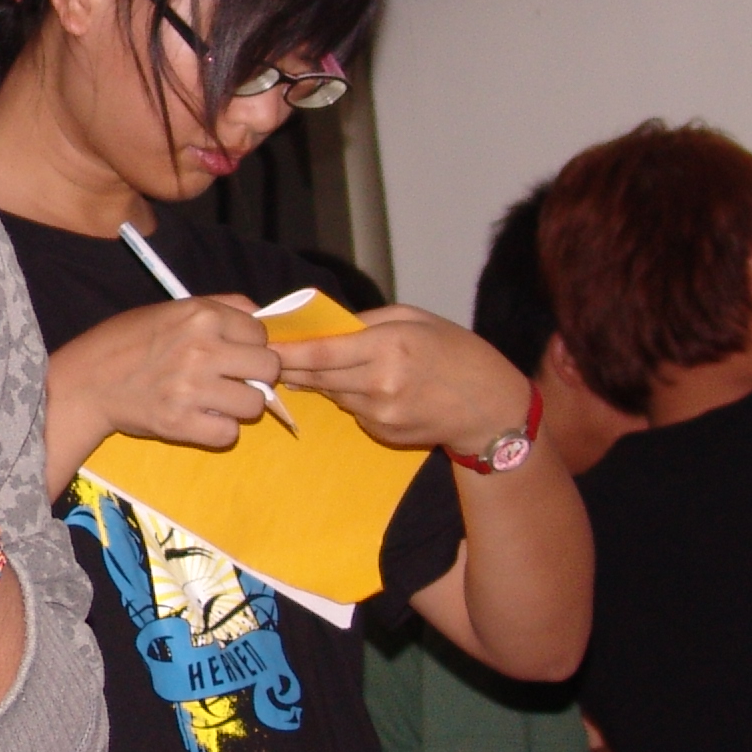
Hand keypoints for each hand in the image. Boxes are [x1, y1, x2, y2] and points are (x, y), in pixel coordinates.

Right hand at [50, 296, 280, 456]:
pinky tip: (201, 419)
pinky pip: (229, 433)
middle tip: (232, 380)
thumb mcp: (171, 308)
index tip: (234, 353)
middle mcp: (201, 349)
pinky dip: (218, 430)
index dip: (251, 344)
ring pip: (254, 404)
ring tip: (216, 401)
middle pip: (268, 367)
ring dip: (239, 406)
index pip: (260, 332)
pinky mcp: (180, 423)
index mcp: (201, 315)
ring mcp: (192, 389)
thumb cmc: (128, 341)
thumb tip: (262, 316)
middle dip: (255, 376)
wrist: (87, 381)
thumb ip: (218, 307)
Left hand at [278, 305, 534, 455]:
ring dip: (323, 381)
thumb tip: (323, 327)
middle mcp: (379, 384)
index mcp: (388, 347)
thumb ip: (366, 322)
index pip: (321, 351)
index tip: (262, 343)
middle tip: (272, 354)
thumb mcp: (414, 318)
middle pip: (318, 376)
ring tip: (330, 365)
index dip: (287, 349)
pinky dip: (351, 397)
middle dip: (293, 366)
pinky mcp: (382, 433)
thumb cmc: (455, 352)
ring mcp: (380, 413)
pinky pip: (353, 411)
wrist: (489, 407)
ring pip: (333, 394)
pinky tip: (371, 387)